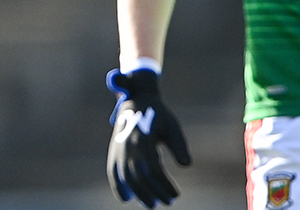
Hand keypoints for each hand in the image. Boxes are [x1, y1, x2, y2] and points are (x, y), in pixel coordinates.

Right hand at [106, 69, 190, 206]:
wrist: (136, 101)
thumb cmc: (159, 116)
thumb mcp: (172, 126)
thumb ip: (179, 145)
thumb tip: (186, 164)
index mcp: (143, 139)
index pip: (153, 169)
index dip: (164, 184)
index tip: (176, 195)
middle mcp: (128, 145)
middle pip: (139, 176)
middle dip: (153, 192)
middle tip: (168, 202)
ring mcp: (119, 149)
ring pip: (125, 177)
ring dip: (138, 193)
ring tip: (151, 203)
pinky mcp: (114, 151)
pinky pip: (112, 172)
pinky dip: (117, 186)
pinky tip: (125, 199)